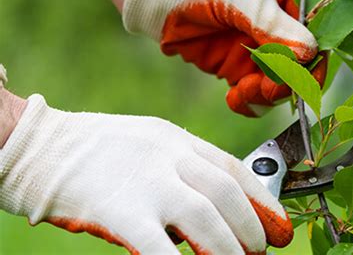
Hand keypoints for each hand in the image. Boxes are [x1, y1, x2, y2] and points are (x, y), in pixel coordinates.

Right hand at [0, 95, 292, 253]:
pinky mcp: (121, 211)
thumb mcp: (150, 144)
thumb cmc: (98, 150)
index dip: (263, 199)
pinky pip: (160, 248)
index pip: (233, 168)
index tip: (279, 224)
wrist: (43, 147)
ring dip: (230, 248)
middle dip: (251, 227)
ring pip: (206, 219)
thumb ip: (183, 170)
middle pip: (227, 194)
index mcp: (177, 140)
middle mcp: (169, 156)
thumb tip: (214, 208)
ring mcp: (147, 182)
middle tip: (261, 251)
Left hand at [122, 0, 322, 115]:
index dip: (311, 62)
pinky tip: (236, 99)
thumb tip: (308, 52)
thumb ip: (272, 25)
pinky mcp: (232, 65)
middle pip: (296, 66)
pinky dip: (248, 102)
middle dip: (285, 83)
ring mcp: (252, 47)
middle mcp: (272, 26)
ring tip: (244, 93)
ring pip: (274, 83)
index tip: (302, 81)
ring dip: (265, 95)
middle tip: (266, 88)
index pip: (311, 36)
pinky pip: (250, 91)